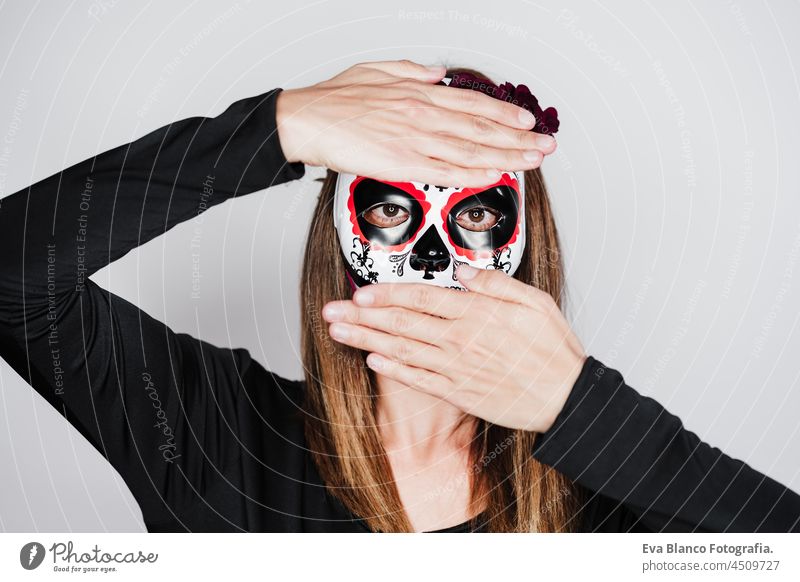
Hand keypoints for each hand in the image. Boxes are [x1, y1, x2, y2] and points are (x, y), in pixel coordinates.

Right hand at [275, 59, 557, 187]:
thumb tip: (437, 74)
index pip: (473, 104)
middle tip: (544, 145)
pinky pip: (447, 170)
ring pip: (471, 148)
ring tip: (531, 161)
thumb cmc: (335, 99)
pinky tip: (494, 176)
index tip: (526, 121)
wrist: (307, 119)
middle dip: (518, 137)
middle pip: (481, 127)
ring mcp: (416, 139)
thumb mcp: (376, 69)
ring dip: (506, 155)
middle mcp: (424, 113)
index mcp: (419, 92)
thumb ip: (411, 71)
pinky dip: (473, 173)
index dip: (504, 113)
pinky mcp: (403, 163)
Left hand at [320, 264, 586, 432]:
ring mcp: (455, 368)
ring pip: (401, 350)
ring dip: (366, 340)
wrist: (565, 398)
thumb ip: (495, 283)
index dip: (385, 294)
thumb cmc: (552, 349)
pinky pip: (417, 379)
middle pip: (400, 323)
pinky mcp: (458, 392)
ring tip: (339, 333)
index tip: (360, 291)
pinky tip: (372, 361)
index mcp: (476, 314)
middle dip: (361, 316)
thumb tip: (462, 271)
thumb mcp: (534, 301)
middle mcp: (458, 340)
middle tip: (332, 311)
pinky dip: (392, 370)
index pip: (419, 298)